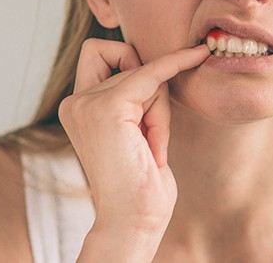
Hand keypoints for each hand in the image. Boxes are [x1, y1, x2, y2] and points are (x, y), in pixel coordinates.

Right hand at [58, 38, 210, 232]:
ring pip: (145, 73)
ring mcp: (87, 103)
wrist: (134, 220)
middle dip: (151, 90)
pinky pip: (153, 72)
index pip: (99, 53)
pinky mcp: (108, 108)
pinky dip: (176, 63)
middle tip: (150, 133)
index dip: (127, 55)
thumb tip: (156, 62)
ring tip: (151, 147)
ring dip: (160, 109)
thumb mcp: (132, 128)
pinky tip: (197, 55)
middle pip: (127, 60)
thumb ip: (131, 95)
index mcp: (77, 106)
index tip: (162, 53)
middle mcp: (75, 102)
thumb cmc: (140, 181)